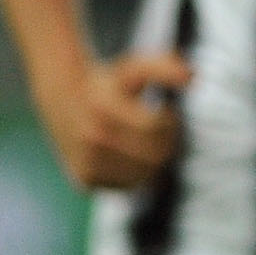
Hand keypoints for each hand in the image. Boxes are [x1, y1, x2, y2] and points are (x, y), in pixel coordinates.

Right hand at [36, 51, 187, 190]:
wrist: (63, 100)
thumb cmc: (109, 84)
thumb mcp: (134, 69)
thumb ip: (163, 67)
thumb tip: (192, 76)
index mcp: (104, 107)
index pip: (156, 127)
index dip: (170, 121)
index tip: (166, 111)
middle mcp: (92, 136)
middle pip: (154, 155)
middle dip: (167, 142)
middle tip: (162, 129)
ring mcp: (86, 161)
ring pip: (144, 175)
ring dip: (155, 161)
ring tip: (147, 142)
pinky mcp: (85, 180)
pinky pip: (128, 186)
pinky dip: (137, 175)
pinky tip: (131, 156)